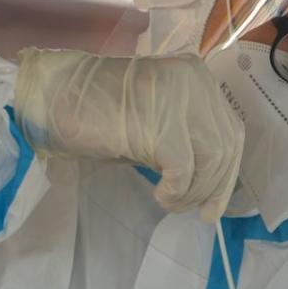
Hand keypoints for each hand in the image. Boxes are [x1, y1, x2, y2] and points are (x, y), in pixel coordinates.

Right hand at [14, 48, 243, 221]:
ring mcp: (177, 98)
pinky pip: (184, 170)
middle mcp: (193, 80)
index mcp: (196, 75)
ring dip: (192, 192)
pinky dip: (176, 191)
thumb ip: (187, 137)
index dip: (228, 173)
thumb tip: (213, 185)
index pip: (231, 130)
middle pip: (227, 146)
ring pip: (211, 160)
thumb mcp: (155, 119)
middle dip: (215, 188)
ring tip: (169, 201)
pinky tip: (160, 195)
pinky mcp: (159, 122)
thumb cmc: (100, 114)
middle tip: (198, 213)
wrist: (56, 98)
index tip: (214, 204)